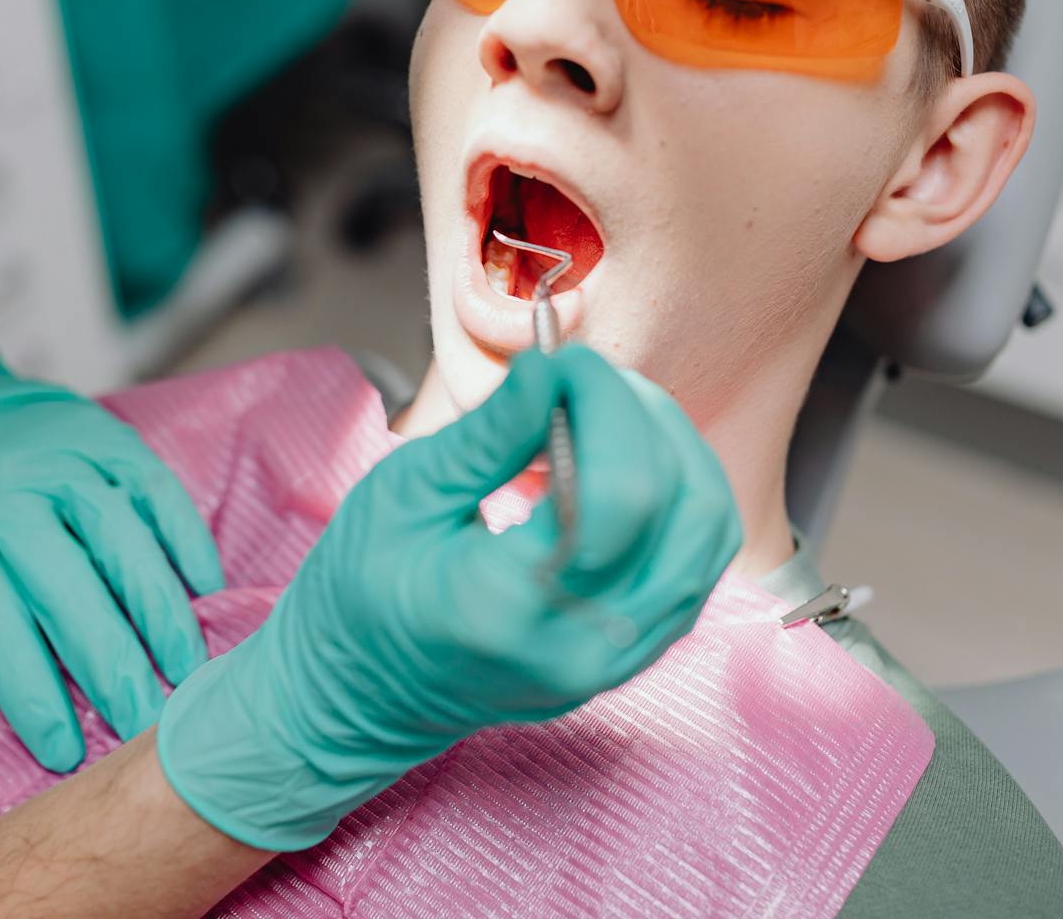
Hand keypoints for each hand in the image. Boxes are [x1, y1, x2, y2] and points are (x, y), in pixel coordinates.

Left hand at [0, 249, 224, 771]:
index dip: (30, 686)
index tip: (61, 748)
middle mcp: (9, 486)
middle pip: (70, 586)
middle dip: (112, 663)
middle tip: (144, 726)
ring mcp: (62, 454)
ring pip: (122, 539)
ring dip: (159, 608)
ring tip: (186, 669)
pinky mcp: (103, 432)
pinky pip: (154, 488)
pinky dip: (183, 536)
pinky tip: (205, 587)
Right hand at [156, 345, 741, 849]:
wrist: (356, 700)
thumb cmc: (357, 596)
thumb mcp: (402, 495)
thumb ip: (491, 435)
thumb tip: (553, 368)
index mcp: (508, 608)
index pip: (620, 491)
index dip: (606, 403)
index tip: (561, 362)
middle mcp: (580, 648)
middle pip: (681, 507)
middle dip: (642, 416)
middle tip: (581, 380)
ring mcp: (614, 663)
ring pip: (706, 534)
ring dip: (672, 450)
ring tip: (605, 413)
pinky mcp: (631, 658)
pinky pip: (694, 563)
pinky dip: (674, 495)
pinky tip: (617, 463)